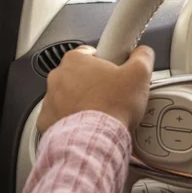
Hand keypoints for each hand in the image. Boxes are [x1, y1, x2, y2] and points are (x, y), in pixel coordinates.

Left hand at [37, 45, 154, 132]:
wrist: (94, 140)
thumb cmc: (111, 107)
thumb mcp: (139, 74)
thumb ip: (142, 56)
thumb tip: (143, 53)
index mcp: (75, 60)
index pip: (91, 52)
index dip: (107, 61)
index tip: (116, 71)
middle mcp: (58, 77)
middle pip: (80, 74)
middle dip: (96, 82)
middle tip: (113, 93)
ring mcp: (51, 100)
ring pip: (70, 95)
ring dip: (84, 100)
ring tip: (103, 111)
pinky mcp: (48, 121)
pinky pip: (62, 115)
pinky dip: (74, 118)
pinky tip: (90, 123)